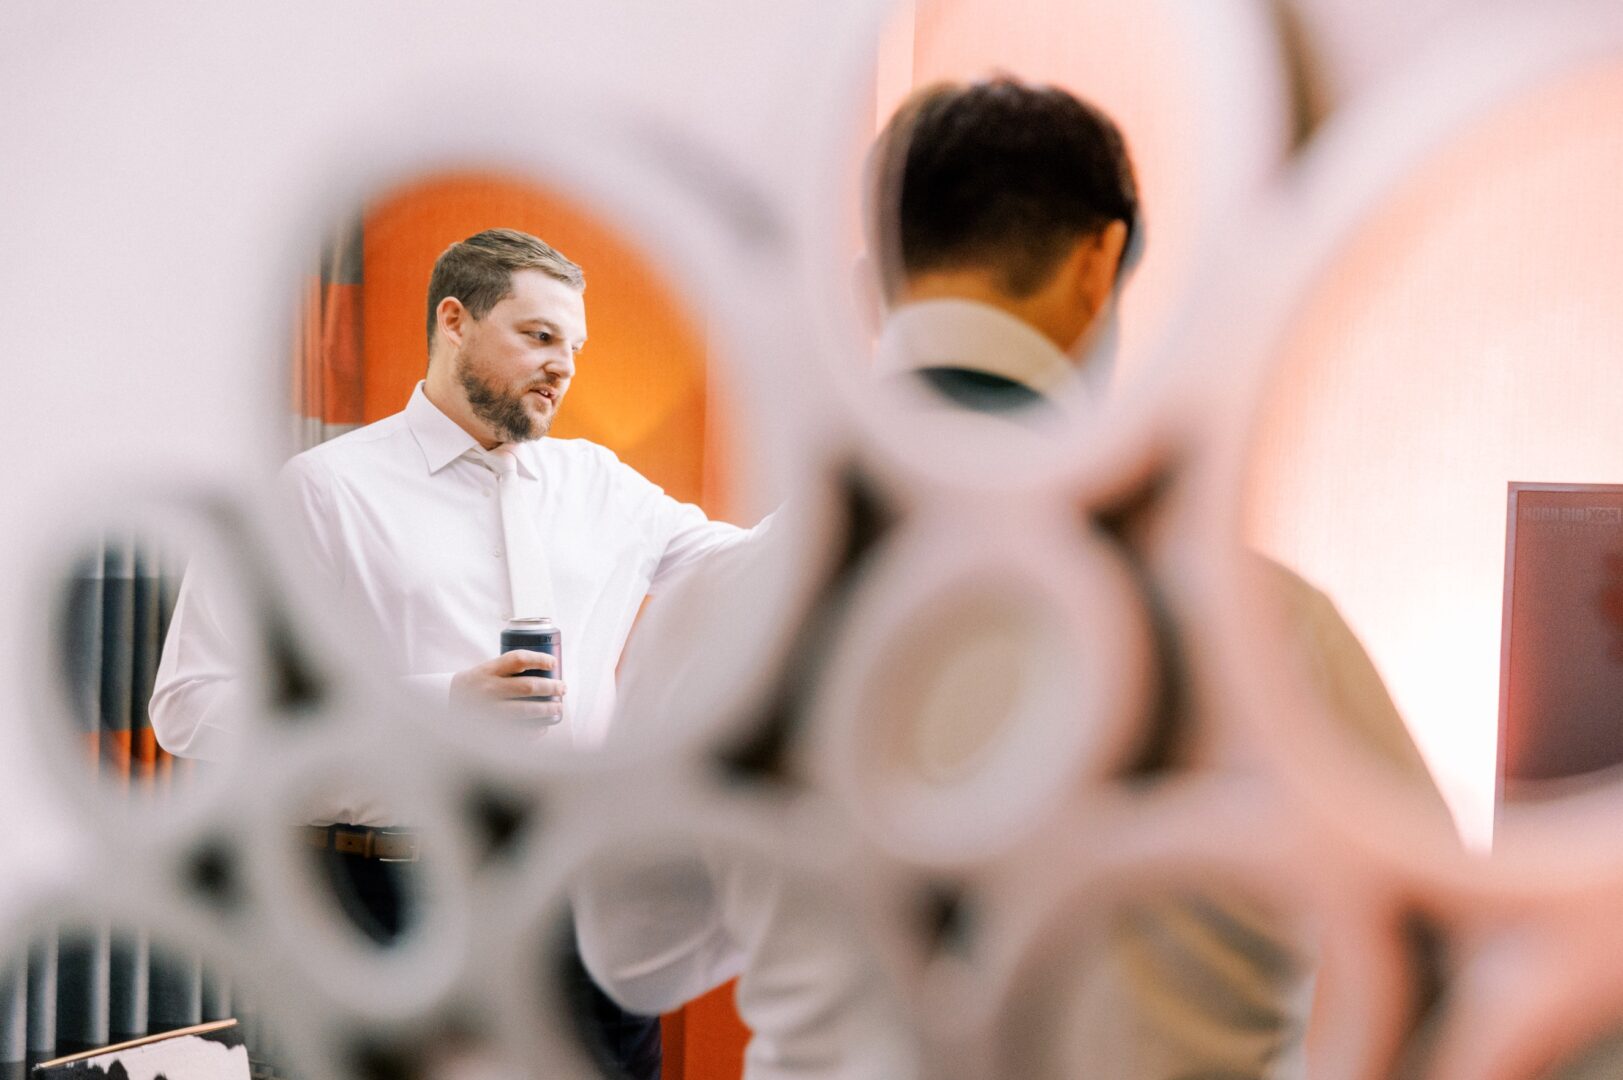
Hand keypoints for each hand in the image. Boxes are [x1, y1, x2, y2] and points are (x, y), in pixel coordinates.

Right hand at [449, 651, 565, 724]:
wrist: (442, 705)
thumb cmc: (473, 685)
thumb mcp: (485, 670)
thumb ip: (507, 669)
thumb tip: (544, 668)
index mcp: (488, 671)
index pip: (518, 659)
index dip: (539, 659)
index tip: (553, 662)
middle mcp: (488, 689)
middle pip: (527, 687)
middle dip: (551, 687)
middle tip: (562, 688)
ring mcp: (489, 710)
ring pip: (525, 710)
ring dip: (546, 709)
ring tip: (557, 707)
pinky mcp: (489, 728)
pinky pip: (517, 732)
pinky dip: (533, 731)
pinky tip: (543, 728)